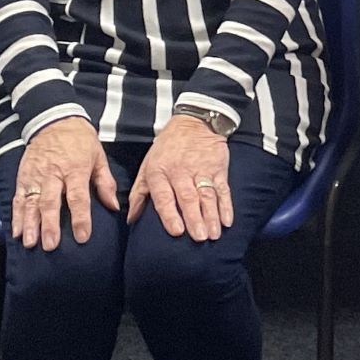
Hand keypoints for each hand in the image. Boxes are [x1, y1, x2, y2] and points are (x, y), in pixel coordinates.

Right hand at [11, 116, 117, 250]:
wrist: (54, 120)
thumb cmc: (80, 141)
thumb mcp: (98, 157)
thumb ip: (105, 183)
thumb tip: (114, 206)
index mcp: (75, 169)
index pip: (78, 197)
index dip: (80, 217)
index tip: (82, 236)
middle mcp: (53, 174)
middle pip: (51, 202)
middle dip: (49, 225)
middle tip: (50, 245)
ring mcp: (36, 175)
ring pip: (31, 202)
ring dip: (29, 224)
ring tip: (29, 243)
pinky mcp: (23, 176)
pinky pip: (18, 198)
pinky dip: (16, 215)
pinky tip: (16, 231)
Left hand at [130, 116, 232, 241]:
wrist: (194, 122)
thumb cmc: (167, 148)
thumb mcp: (148, 165)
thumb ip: (139, 193)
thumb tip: (131, 219)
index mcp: (160, 172)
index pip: (165, 196)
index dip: (170, 214)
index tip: (177, 231)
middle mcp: (180, 172)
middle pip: (188, 198)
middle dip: (195, 219)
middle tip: (200, 237)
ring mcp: (201, 170)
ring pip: (207, 196)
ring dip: (212, 216)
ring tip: (214, 234)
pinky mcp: (218, 168)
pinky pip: (223, 189)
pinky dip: (226, 205)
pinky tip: (227, 220)